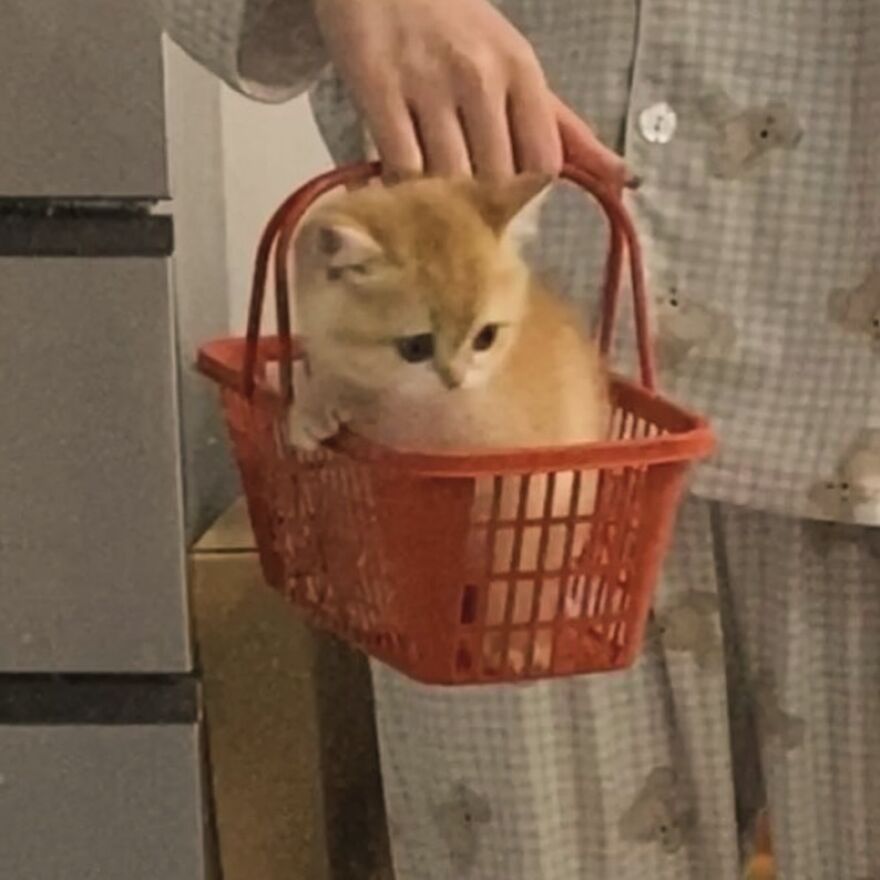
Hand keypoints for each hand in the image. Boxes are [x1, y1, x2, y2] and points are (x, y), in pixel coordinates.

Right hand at [314, 0, 623, 184]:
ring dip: (438, 198)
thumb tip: (626, 180)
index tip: (502, 193)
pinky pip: (400, 168)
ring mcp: (428, 84)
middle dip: (479, 202)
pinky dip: (400, 187)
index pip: (542, 165)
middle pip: (494, 181)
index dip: (524, 192)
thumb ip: (564, 129)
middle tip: (459, 201)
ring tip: (428, 190)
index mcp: (521, 70)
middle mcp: (480, 76)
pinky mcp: (378, 91)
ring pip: (447, 180)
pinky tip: (399, 179)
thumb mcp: (516, 67)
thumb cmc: (454, 28)